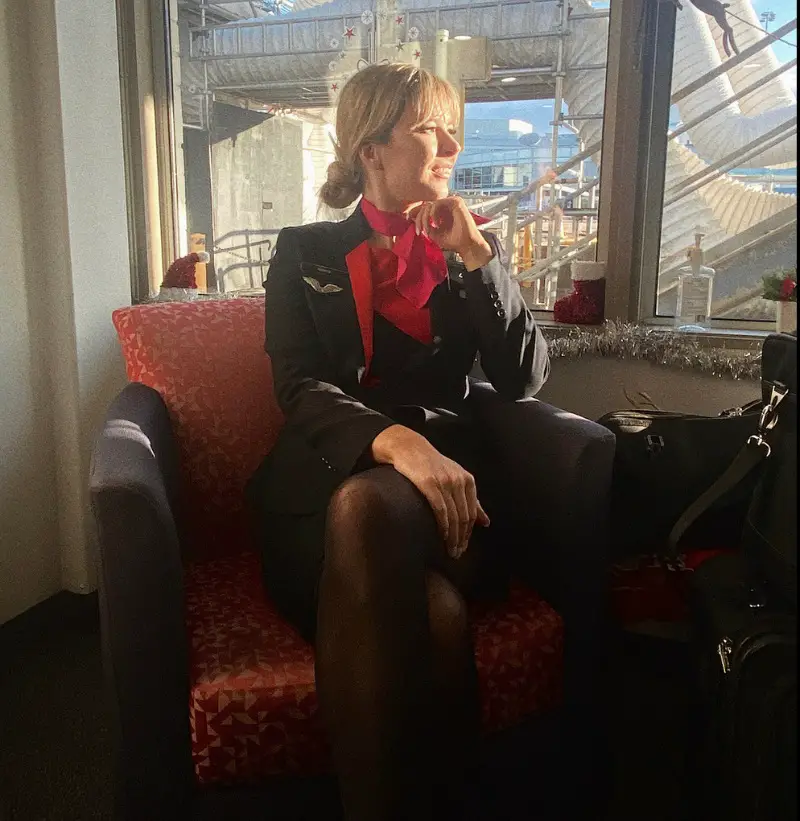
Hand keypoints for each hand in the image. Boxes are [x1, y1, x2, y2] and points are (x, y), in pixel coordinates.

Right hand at [371, 425, 489, 557]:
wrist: (409, 447)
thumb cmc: (431, 465)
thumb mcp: (455, 478)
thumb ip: (471, 500)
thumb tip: (486, 522)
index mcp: (467, 480)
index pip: (472, 514)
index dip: (469, 534)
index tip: (463, 547)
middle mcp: (458, 481)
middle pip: (464, 517)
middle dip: (462, 539)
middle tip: (456, 554)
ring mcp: (444, 482)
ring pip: (454, 516)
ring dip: (453, 537)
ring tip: (450, 550)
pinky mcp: (428, 483)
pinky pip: (440, 509)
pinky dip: (443, 525)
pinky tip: (442, 536)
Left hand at [408, 196, 493, 270]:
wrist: (467, 245)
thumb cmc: (453, 241)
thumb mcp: (434, 234)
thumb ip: (425, 226)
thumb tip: (412, 218)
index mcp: (441, 212)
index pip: (425, 211)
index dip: (418, 220)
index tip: (417, 232)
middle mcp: (446, 206)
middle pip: (425, 207)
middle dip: (420, 220)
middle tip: (420, 231)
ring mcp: (451, 202)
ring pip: (430, 205)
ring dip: (425, 218)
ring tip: (428, 229)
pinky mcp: (456, 201)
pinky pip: (437, 203)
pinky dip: (433, 214)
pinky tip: (436, 224)